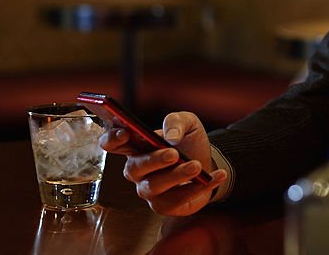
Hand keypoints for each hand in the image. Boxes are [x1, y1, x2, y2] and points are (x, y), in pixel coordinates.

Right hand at [100, 111, 227, 216]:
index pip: (112, 143)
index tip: (126, 132)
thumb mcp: (187, 122)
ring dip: (176, 176)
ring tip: (197, 166)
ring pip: (154, 186)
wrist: (208, 162)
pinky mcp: (165, 205)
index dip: (112, 138)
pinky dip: (199, 188)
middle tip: (174, 153)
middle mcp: (138, 170)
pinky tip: (216, 176)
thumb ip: (177, 121)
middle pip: (134, 168)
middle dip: (153, 160)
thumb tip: (171, 136)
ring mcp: (149, 189)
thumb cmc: (189, 142)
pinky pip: (178, 200)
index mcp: (136, 146)